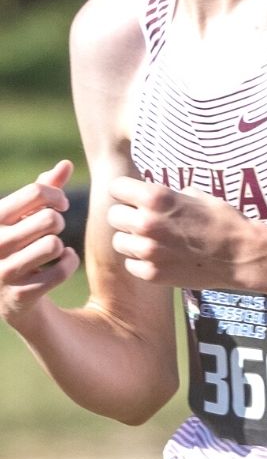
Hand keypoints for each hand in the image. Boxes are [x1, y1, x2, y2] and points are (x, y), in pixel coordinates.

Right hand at [0, 163, 79, 327]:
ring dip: (62, 246)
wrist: (6, 293)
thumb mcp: (23, 215)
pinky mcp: (20, 295)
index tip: (60, 204)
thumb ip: (43, 189)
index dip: (57, 195)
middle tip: (54, 229)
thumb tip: (66, 164)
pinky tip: (63, 263)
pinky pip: (61, 272)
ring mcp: (4, 271)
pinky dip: (68, 264)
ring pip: (54, 245)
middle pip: (50, 219)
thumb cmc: (18, 243)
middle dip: (58, 223)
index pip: (36, 192)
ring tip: (54, 248)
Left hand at [106, 176, 257, 287]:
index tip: (136, 199)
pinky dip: (142, 262)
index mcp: (155, 196)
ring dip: (133, 241)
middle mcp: (147, 222)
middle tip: (147, 223)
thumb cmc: (223, 221)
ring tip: (154, 242)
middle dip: (128, 217)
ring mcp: (148, 250)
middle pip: (114, 216)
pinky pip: (131, 264)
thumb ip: (164, 195)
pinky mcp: (152, 273)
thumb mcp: (194, 195)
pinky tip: (161, 258)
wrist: (243, 256)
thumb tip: (147, 195)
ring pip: (119, 242)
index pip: (116, 188)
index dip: (127, 193)